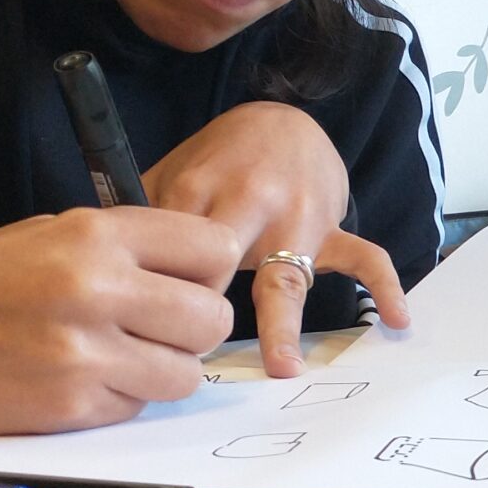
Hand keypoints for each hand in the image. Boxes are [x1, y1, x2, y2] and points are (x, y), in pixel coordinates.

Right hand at [0, 209, 238, 433]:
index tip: (188, 282)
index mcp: (97, 235)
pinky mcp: (74, 403)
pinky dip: (124, 396)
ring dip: (165, 369)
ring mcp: (86, 351)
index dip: (209, 272)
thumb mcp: (58, 234)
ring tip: (123, 354)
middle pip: (212, 318)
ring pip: (186, 373)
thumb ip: (133, 249)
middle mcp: (96, 288)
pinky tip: (86, 376)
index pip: (214, 249)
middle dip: (196, 328)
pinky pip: (140, 405)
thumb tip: (203, 278)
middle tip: (163, 328)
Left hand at [143, 103, 411, 375]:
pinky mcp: (331, 228)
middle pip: (223, 264)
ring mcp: (296, 219)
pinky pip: (364, 257)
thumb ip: (137, 216)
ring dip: (283, 323)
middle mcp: (249, 203)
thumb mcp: (171, 173)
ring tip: (282, 366)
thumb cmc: (219, 160)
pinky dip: (383, 287)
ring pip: (289, 273)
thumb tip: (94, 267)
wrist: (283, 121)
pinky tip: (394, 320)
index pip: (171, 251)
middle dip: (205, 309)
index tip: (138, 333)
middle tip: (191, 357)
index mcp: (200, 190)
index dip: (154, 292)